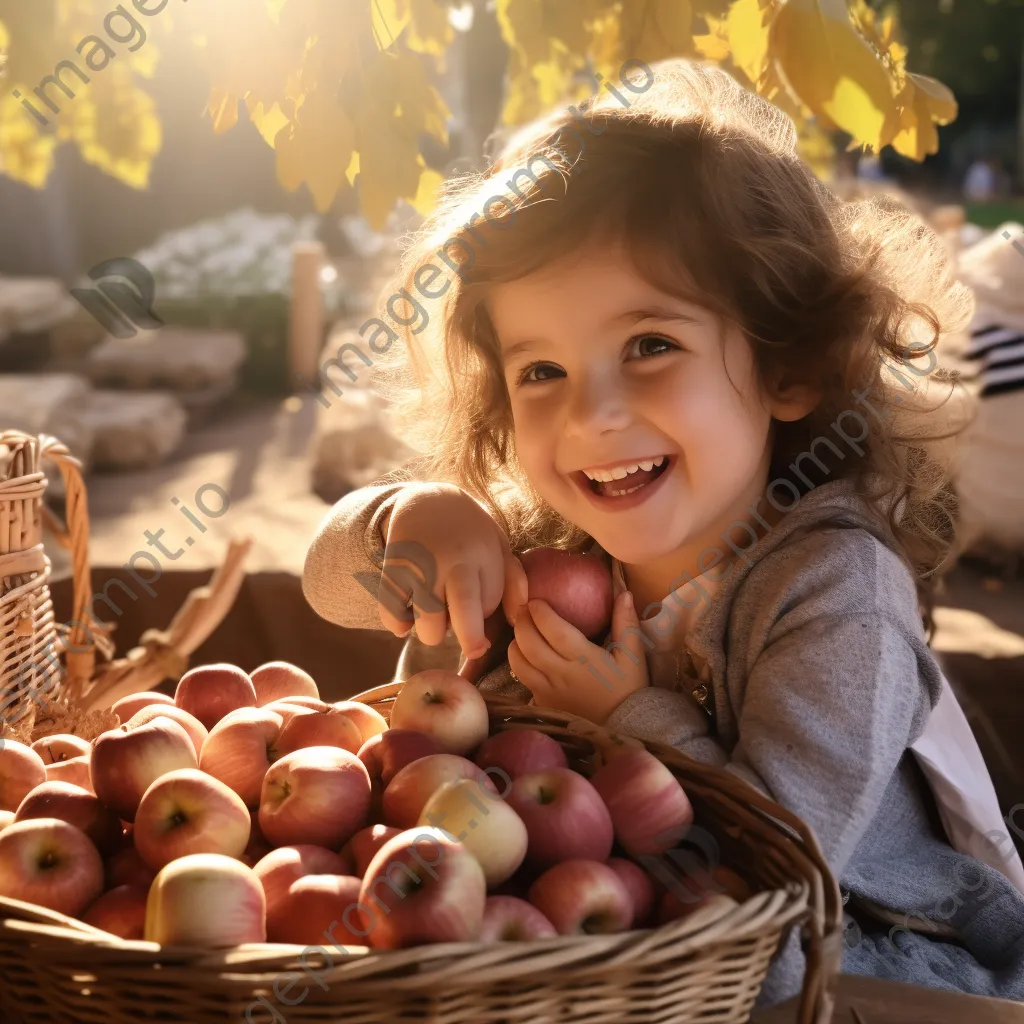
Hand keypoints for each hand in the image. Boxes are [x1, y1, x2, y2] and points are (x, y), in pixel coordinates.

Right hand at [376, 483, 527, 660]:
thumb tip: (519, 618)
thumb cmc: (468, 531)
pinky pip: (393, 617)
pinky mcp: (391, 574)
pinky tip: (410, 615)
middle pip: (463, 613)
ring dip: (433, 632)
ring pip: (427, 626)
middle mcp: (449, 562)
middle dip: (470, 641)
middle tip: (471, 646)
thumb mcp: (498, 546)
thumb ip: (515, 581)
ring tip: (437, 614)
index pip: (488, 604)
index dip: (485, 613)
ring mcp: (418, 569)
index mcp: (480, 555)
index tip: (480, 611)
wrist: (424, 500)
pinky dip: (399, 625)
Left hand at [508, 589, 649, 723]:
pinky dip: (517, 663)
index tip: (536, 600)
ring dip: (515, 643)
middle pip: (529, 644)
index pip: (553, 630)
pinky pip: (522, 680)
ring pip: (518, 663)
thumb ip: (626, 623)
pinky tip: (524, 655)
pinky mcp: (543, 703)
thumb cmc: (629, 689)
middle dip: (521, 622)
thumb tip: (624, 593)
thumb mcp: (633, 656)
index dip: (540, 612)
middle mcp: (561, 674)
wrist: (626, 728)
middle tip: (523, 609)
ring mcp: (548, 691)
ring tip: (521, 631)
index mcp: (583, 659)